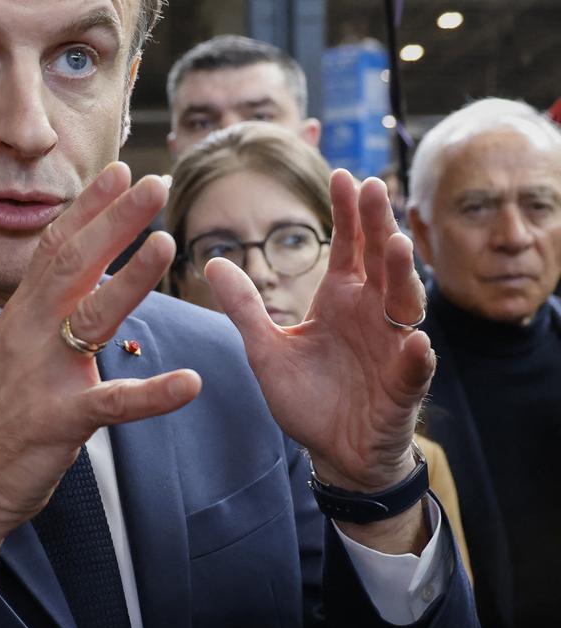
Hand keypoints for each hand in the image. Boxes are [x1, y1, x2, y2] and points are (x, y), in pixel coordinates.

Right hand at [0, 164, 201, 615]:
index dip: (88, 207)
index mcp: (22, 314)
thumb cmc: (0, 413)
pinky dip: (151, 394)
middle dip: (114, 221)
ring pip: (90, 317)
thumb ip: (47, 311)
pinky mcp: (59, 420)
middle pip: (73, 264)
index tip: (120, 170)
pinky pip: (111, 404)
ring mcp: (43, 374)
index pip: (55, 247)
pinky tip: (189, 384)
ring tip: (168, 245)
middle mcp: (29, 333)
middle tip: (154, 183)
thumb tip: (79, 274)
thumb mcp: (18, 348)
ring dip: (131, 279)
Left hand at [207, 172, 433, 543]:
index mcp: (342, 301)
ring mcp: (393, 348)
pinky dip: (415, 355)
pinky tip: (414, 341)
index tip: (343, 176)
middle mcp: (373, 315)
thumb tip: (212, 261)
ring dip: (403, 276)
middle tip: (374, 189)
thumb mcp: (265, 349)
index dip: (349, 214)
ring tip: (397, 247)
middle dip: (379, 226)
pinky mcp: (404, 387)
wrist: (334, 451)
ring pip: (405, 305)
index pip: (350, 247)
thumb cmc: (307, 397)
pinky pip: (413, 369)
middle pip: (381, 262)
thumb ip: (244, 308)